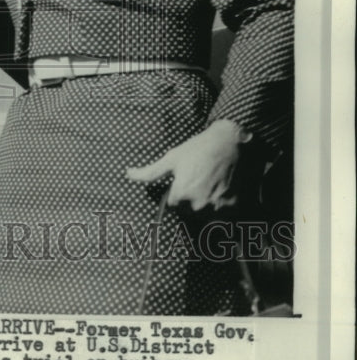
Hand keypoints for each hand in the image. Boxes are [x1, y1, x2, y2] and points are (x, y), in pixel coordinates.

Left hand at [126, 119, 241, 210]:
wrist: (227, 143)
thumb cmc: (196, 149)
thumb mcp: (171, 158)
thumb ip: (149, 172)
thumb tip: (128, 173)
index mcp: (181, 195)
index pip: (173, 206)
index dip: (177, 193)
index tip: (182, 182)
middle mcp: (198, 205)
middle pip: (188, 213)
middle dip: (189, 202)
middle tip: (196, 182)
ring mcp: (217, 208)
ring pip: (205, 216)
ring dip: (204, 207)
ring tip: (207, 187)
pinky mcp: (232, 207)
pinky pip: (222, 215)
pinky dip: (220, 208)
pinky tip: (219, 191)